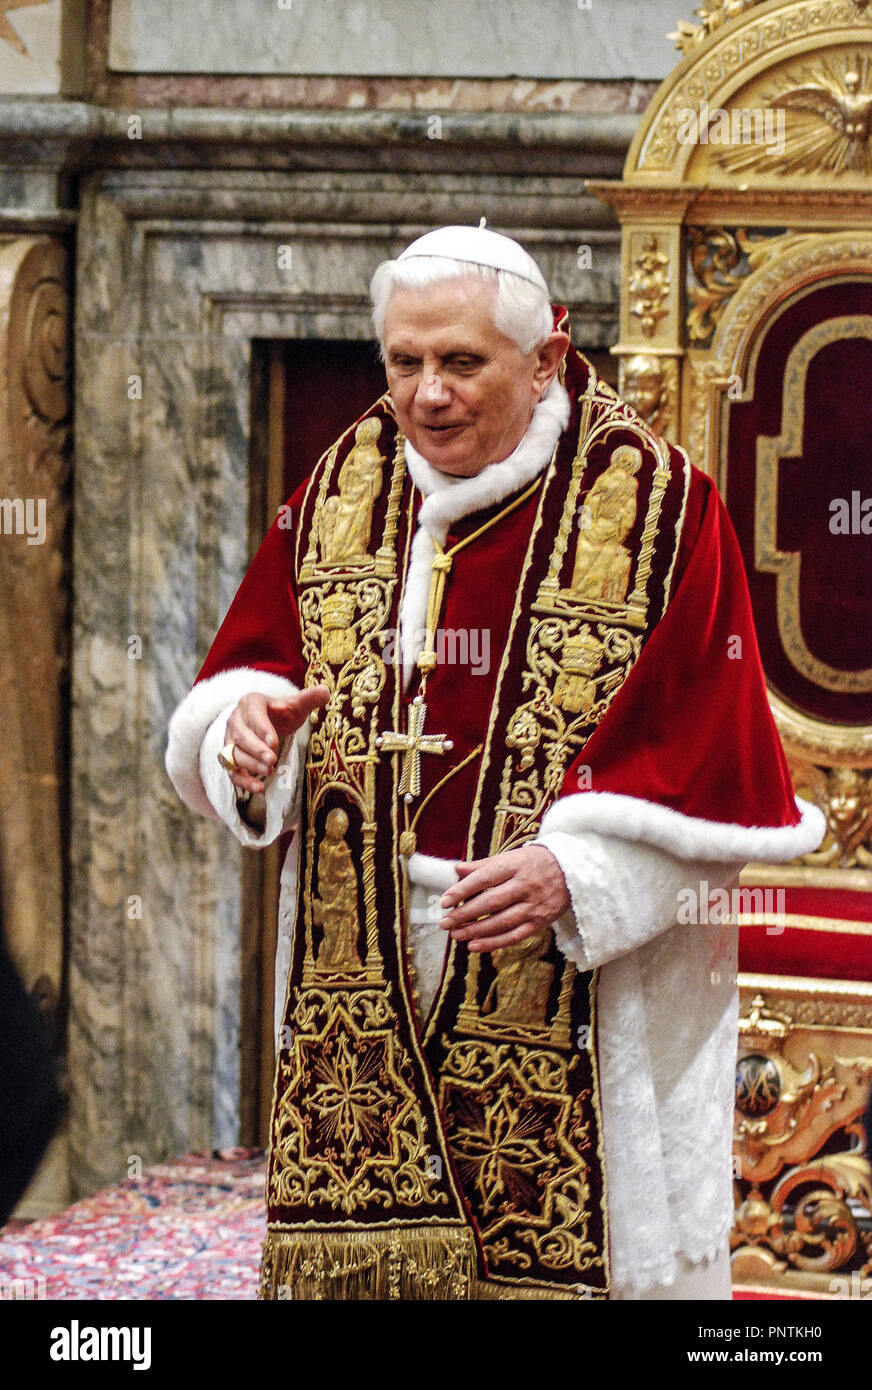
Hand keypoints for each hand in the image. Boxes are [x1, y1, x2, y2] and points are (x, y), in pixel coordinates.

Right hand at [223, 685, 329, 794]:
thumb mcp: (294, 705)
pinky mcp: (230, 758)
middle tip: (273, 760)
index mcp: (250, 703)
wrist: (263, 722)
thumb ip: (309, 698)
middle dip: (256, 750)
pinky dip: (243, 781)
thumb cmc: (280, 713)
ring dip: (250, 764)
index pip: (253, 715)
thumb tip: (326, 691)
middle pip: (241, 736)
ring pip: (234, 754)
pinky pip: (232, 771)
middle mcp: (235, 721)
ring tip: (270, 771)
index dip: (262, 729)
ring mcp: (230, 740)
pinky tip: (259, 788)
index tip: (274, 741)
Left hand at [439, 844, 570, 951]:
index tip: (444, 901)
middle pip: (491, 902)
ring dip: (476, 931)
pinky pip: (514, 936)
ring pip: (501, 922)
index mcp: (515, 866)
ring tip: (456, 935)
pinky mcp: (539, 922)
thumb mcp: (511, 857)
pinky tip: (475, 946)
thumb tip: (457, 869)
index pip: (484, 878)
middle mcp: (525, 886)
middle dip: (465, 914)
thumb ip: (483, 865)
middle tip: (445, 923)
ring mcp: (533, 906)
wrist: (572, 873)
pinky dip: (494, 943)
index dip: (463, 890)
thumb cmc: (534, 863)